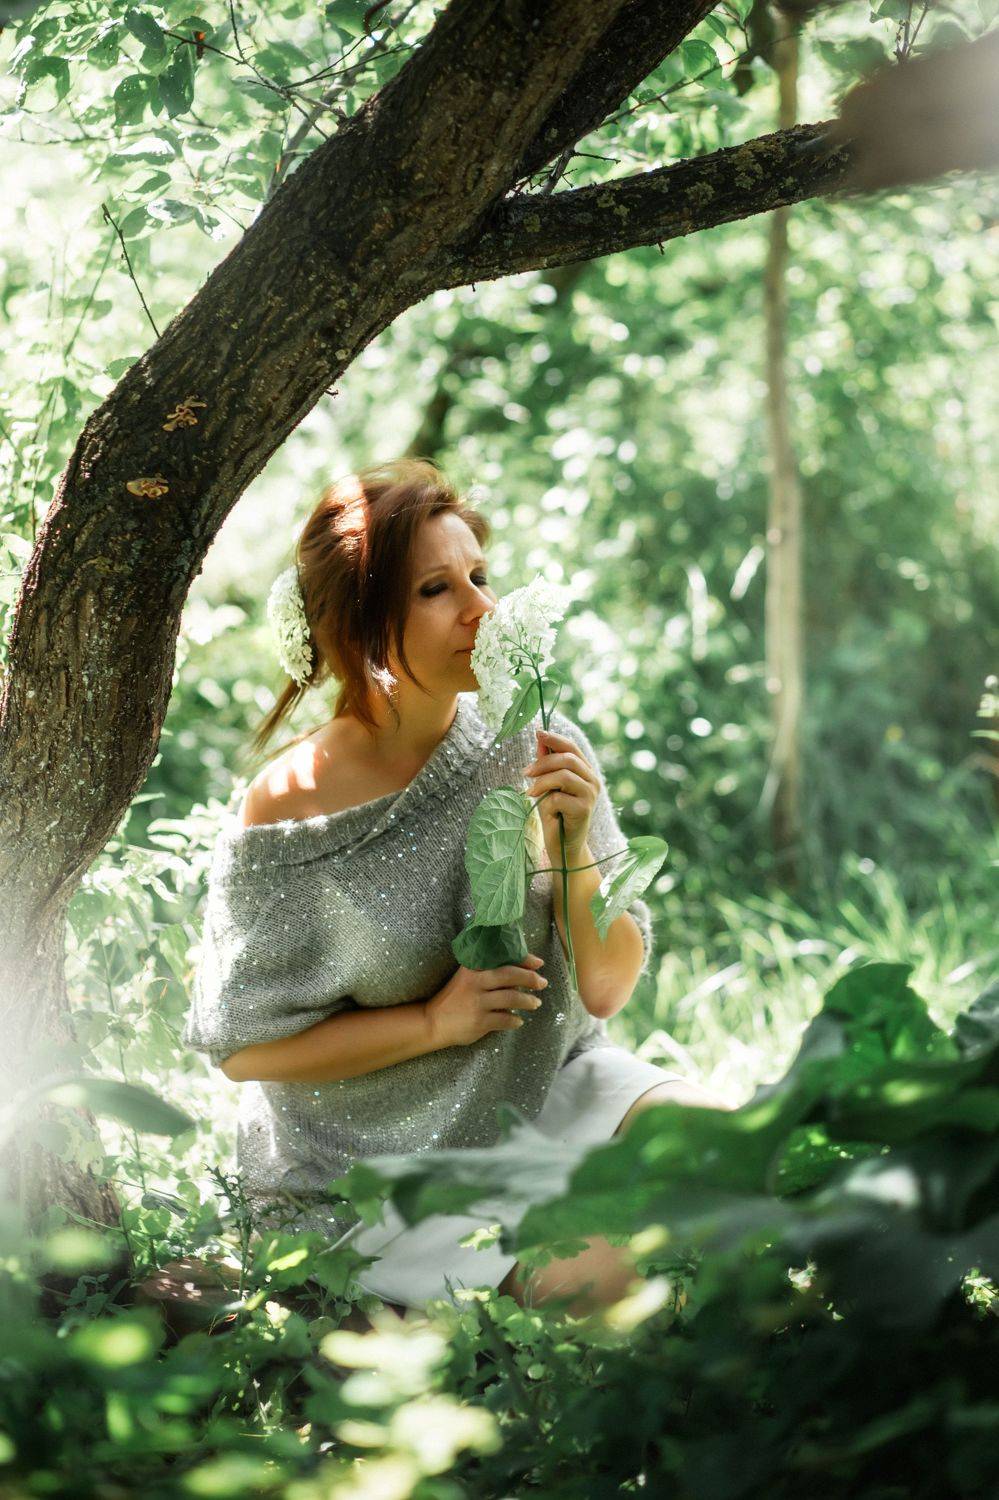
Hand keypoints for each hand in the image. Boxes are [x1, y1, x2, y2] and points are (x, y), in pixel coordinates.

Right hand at [425, 955, 547, 1048]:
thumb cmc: (453, 998)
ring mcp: (478, 1004)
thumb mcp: (465, 977)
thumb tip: (519, 972)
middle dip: (530, 979)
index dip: (523, 960)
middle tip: (542, 983)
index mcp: (472, 968)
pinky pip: (505, 1020)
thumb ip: (486, 971)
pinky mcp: (479, 1022)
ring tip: (536, 1003)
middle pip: (510, 976)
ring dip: (528, 1001)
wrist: (432, 1022)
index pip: (502, 959)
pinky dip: (515, 1020)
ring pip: (511, 998)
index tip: (539, 963)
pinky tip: (519, 1020)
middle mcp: (475, 983)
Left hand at [523, 727, 598, 862]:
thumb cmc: (556, 815)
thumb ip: (546, 763)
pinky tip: (548, 813)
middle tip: (525, 773)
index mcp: (585, 771)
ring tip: (530, 793)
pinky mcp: (585, 809)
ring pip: (563, 776)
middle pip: (567, 759)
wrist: (564, 846)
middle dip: (542, 763)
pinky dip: (546, 803)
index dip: (554, 738)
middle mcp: (592, 780)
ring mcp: (590, 794)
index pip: (572, 747)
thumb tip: (539, 738)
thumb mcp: (547, 785)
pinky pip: (559, 798)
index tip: (537, 732)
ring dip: (541, 783)